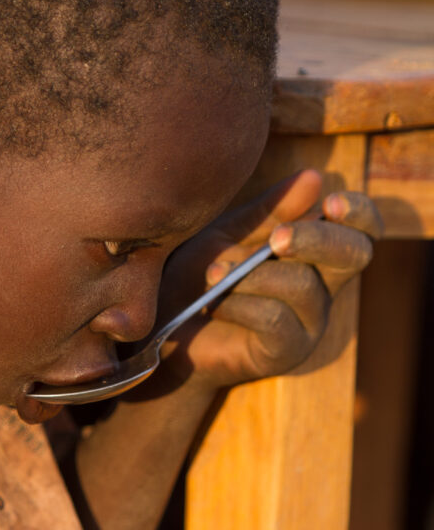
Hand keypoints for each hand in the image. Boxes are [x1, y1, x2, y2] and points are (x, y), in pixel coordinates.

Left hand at [152, 168, 381, 392]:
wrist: (165, 329)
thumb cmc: (200, 275)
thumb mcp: (230, 233)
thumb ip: (271, 210)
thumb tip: (315, 177)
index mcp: (317, 252)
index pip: (364, 231)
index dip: (360, 214)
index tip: (331, 203)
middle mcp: (323, 287)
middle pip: (354, 255)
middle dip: (316, 240)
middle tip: (276, 238)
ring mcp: (308, 323)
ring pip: (302, 286)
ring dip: (254, 275)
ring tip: (214, 273)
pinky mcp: (285, 352)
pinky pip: (276, 320)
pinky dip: (242, 304)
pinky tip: (214, 301)